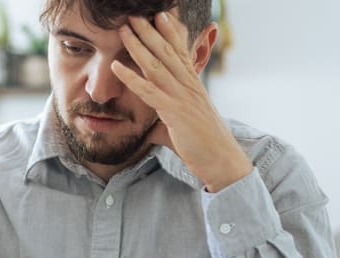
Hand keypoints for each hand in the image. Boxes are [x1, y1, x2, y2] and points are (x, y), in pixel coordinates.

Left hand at [111, 12, 252, 191]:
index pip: (179, 52)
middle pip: (166, 51)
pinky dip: (131, 77)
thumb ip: (164, 123)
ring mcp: (182, 97)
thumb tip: (151, 129)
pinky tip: (117, 66)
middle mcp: (188, 86)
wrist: (222, 160)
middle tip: (134, 14)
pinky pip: (149, 91)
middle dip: (149, 31)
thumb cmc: (203, 145)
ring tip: (124, 28)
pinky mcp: (175, 112)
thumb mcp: (182, 128)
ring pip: (156, 65)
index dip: (169, 32)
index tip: (158, 15)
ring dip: (138, 45)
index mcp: (192, 85)